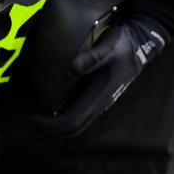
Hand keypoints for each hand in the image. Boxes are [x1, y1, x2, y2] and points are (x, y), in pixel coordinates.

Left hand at [31, 14, 167, 136]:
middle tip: (30, 119)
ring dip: (58, 127)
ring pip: (78, 126)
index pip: (70, 121)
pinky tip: (55, 109)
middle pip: (73, 129)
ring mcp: (101, 103)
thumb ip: (92, 58)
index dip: (49, 124)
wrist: (143, 44)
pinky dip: (66, 119)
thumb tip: (72, 68)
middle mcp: (99, 104)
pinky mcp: (101, 98)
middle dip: (50, 130)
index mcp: (98, 96)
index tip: (31, 116)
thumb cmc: (124, 44)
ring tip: (40, 117)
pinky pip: (82, 117)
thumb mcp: (108, 46)